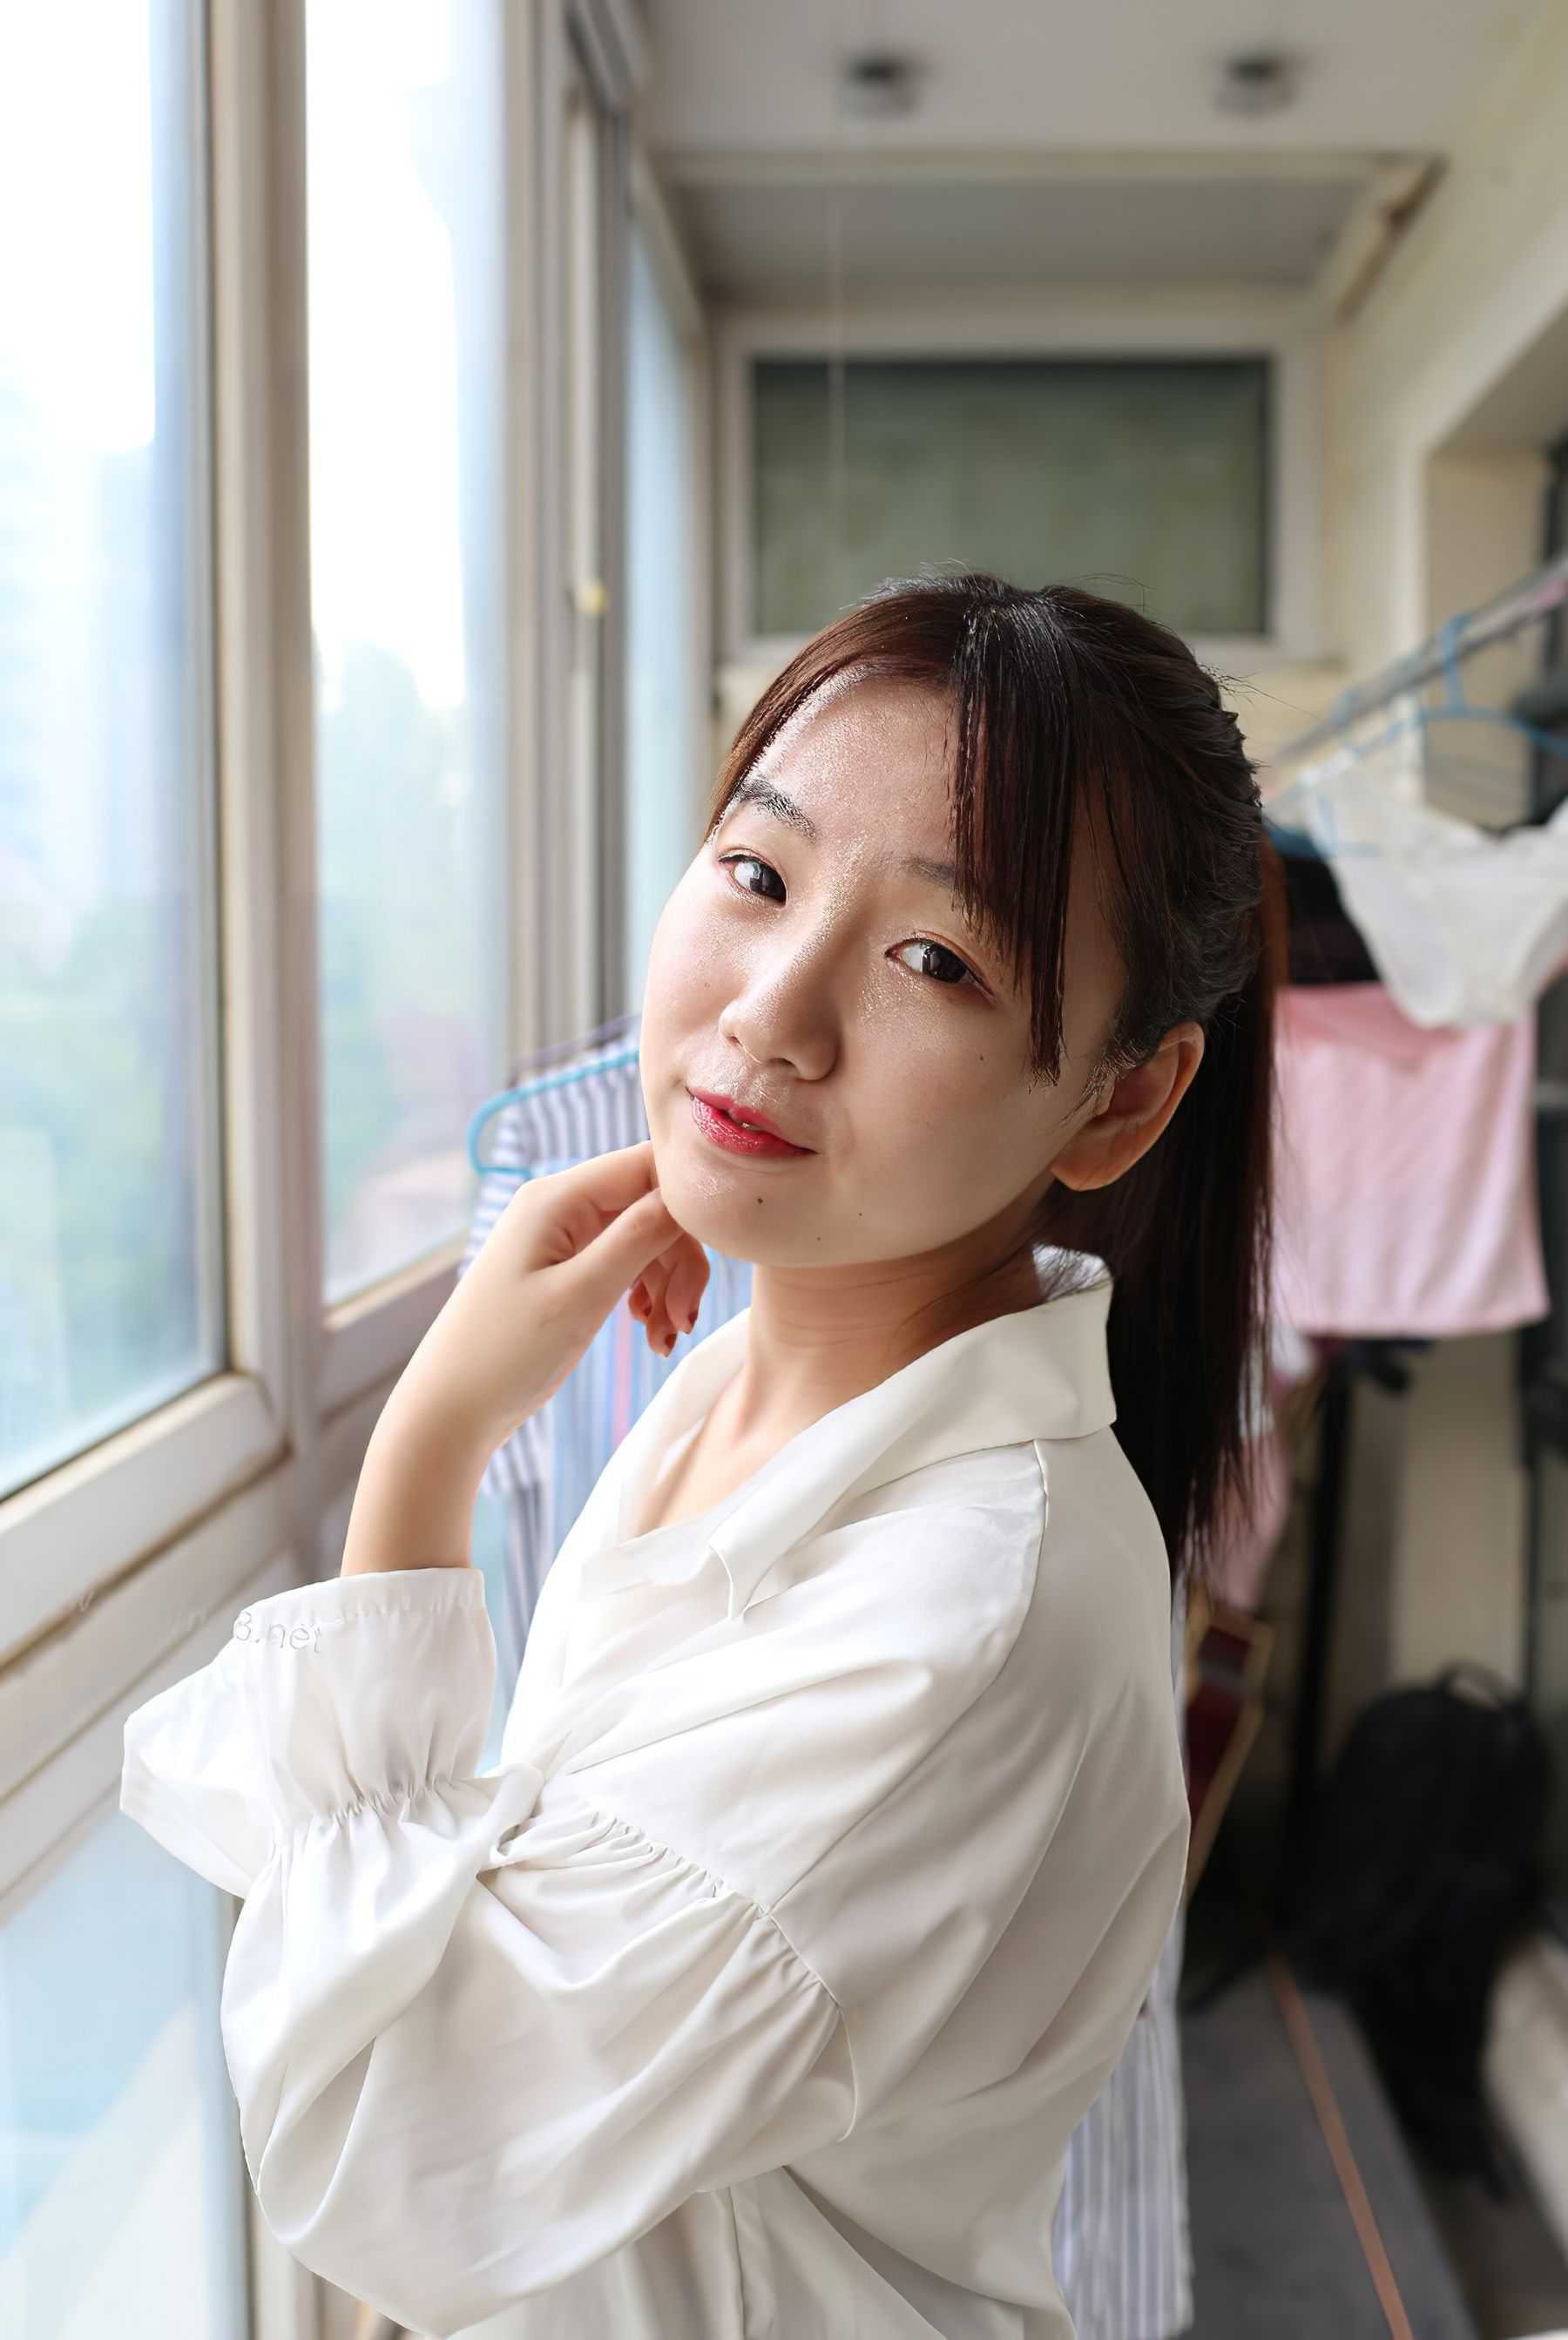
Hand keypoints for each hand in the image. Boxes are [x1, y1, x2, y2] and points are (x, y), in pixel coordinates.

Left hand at [391, 1141, 710, 1456]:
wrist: (450, 1410)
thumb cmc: (505, 1354)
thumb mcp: (582, 1295)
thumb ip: (638, 1237)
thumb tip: (690, 1193)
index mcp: (557, 1197)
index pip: (650, 1164)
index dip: (690, 1205)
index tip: (706, 1263)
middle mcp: (559, 1205)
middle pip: (653, 1204)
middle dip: (680, 1260)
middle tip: (683, 1320)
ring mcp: (560, 1235)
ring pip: (645, 1237)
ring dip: (668, 1286)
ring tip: (663, 1339)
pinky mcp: (564, 1267)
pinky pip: (625, 1262)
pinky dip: (647, 1295)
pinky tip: (648, 1332)